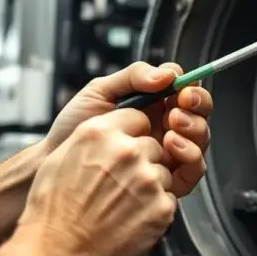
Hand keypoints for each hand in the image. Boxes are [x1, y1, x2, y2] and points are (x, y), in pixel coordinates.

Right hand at [16, 109, 177, 255]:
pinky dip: (153, 209)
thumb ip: (92, 138)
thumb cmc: (51, 212)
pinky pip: (167, 199)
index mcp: (100, 134)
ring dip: (149, 186)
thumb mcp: (61, 157)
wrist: (56, 254)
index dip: (133, 135)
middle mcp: (127, 152)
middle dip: (142, 161)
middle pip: (153, 145)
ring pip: (162, 173)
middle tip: (120, 183)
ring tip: (121, 204)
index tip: (126, 147)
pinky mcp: (161, 207)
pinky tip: (129, 218)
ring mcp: (147, 180)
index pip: (138, 118)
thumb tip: (107, 132)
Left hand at [44, 61, 212, 196]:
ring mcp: (167, 155)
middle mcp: (164, 128)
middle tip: (179, 106)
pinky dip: (191, 156)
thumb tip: (167, 74)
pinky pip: (193, 170)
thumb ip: (133, 76)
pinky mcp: (166, 181)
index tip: (180, 88)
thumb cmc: (72, 130)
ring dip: (194, 129)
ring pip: (200, 140)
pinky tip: (171, 148)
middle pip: (199, 114)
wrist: (56, 164)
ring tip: (171, 127)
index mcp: (151, 105)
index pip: (185, 90)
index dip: (191, 87)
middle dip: (197, 107)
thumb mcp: (99, 92)